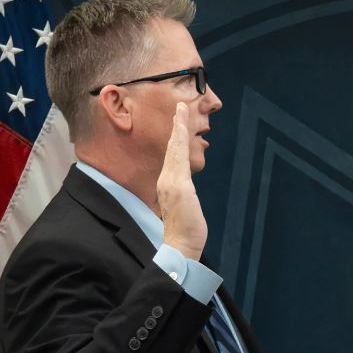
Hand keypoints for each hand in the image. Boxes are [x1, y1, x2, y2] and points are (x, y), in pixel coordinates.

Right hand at [159, 102, 206, 259]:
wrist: (181, 247)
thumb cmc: (184, 231)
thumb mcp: (184, 207)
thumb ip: (183, 195)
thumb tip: (185, 192)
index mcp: (168, 184)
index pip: (172, 156)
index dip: (175, 137)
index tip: (178, 121)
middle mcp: (167, 179)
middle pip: (171, 147)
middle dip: (176, 124)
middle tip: (180, 105)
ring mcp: (172, 181)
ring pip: (175, 148)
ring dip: (178, 126)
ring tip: (182, 108)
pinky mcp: (179, 185)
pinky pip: (179, 157)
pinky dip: (180, 140)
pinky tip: (182, 127)